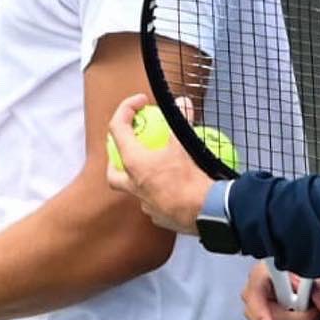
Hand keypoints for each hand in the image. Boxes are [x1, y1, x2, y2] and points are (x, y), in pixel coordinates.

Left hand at [105, 93, 213, 233]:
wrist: (205, 213)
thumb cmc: (190, 178)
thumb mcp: (185, 144)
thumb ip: (181, 121)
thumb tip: (183, 102)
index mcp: (134, 163)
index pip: (117, 129)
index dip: (125, 110)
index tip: (140, 103)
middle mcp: (133, 185)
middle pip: (113, 171)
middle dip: (115, 158)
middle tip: (129, 146)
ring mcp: (145, 203)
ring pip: (135, 190)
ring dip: (140, 177)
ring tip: (155, 167)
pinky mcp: (159, 216)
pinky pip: (155, 202)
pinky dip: (161, 192)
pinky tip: (175, 187)